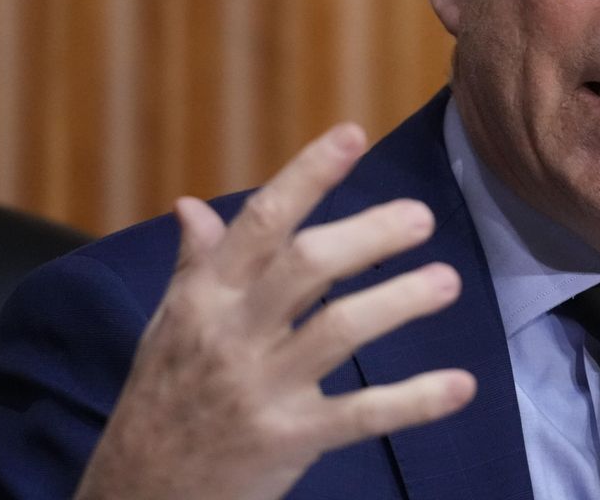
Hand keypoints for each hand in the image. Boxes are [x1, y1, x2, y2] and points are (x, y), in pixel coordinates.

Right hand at [73, 123, 476, 499]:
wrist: (138, 496)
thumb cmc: (162, 399)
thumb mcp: (168, 327)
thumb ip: (194, 265)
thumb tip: (193, 205)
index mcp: (205, 297)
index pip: (259, 222)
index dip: (307, 175)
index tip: (352, 135)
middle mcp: (231, 334)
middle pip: (307, 266)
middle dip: (368, 235)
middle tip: (422, 216)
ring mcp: (261, 389)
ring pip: (338, 331)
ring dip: (400, 301)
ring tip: (447, 283)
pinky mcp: (287, 441)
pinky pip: (359, 416)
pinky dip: (413, 400)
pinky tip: (460, 386)